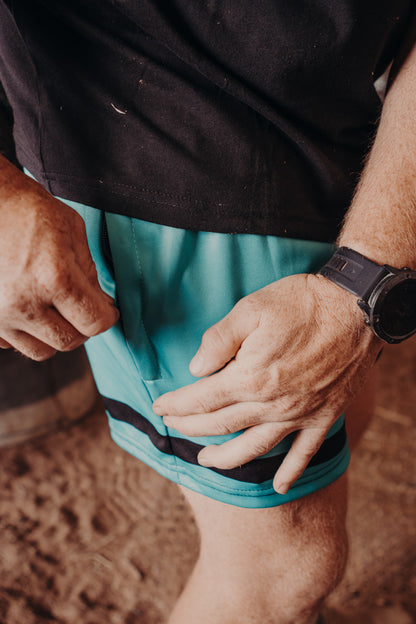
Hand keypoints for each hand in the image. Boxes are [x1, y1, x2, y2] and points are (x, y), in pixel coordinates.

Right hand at [0, 157, 118, 359]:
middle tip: (80, 307)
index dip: (107, 317)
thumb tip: (100, 303)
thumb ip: (89, 272)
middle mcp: (24, 302)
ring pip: (42, 351)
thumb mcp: (73, 230)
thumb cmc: (29, 211)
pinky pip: (13, 345)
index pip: (95, 323)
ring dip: (53, 335)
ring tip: (52, 308)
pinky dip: (25, 333)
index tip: (106, 310)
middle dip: (81, 326)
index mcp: (54, 277)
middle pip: (70, 341)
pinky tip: (28, 308)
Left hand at [153, 273, 381, 492]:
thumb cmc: (302, 303)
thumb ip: (219, 340)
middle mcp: (272, 403)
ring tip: (206, 462)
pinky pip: (305, 454)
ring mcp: (300, 414)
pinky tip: (280, 487)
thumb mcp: (251, 309)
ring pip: (255, 448)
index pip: (202, 399)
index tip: (159, 406)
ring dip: (226, 460)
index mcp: (251, 377)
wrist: (357, 308)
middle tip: (172, 426)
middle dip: (190, 428)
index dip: (177, 404)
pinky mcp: (324, 416)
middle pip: (221, 425)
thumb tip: (195, 368)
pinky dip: (291, 473)